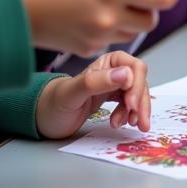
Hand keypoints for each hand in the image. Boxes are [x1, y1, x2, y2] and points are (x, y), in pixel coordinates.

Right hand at [9, 0, 179, 56]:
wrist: (2, 10)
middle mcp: (109, 16)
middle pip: (152, 19)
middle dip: (150, 3)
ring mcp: (96, 36)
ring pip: (133, 32)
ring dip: (131, 17)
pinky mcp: (83, 49)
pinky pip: (109, 40)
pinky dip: (110, 27)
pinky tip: (92, 10)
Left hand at [36, 51, 150, 138]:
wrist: (45, 118)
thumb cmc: (55, 103)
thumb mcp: (73, 93)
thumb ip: (97, 82)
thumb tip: (126, 74)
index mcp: (106, 62)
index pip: (133, 67)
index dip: (136, 85)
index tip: (131, 105)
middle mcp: (113, 71)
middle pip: (139, 81)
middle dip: (142, 101)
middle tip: (139, 123)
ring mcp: (114, 85)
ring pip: (137, 93)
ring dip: (138, 110)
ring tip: (129, 125)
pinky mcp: (113, 98)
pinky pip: (130, 103)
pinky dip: (130, 114)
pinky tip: (119, 123)